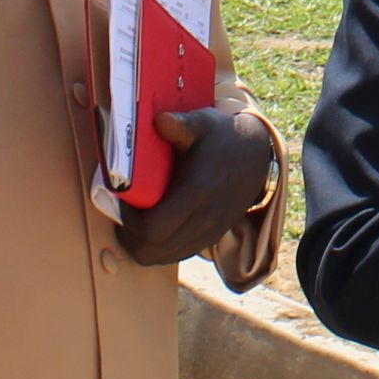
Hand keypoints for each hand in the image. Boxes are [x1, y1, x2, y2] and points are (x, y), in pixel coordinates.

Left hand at [121, 107, 275, 268]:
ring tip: (136, 219)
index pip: (153, 228)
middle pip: (151, 250)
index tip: (122, 200)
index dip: (129, 220)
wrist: (256, 155)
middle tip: (124, 212)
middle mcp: (204, 219)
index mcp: (197, 191)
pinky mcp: (210, 238)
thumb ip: (181, 124)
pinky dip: (158, 247)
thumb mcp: (203, 122)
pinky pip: (175, 255)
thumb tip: (159, 120)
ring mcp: (208, 232)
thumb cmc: (222, 137)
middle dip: (129, 235)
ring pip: (161, 257)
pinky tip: (154, 225)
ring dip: (141, 243)